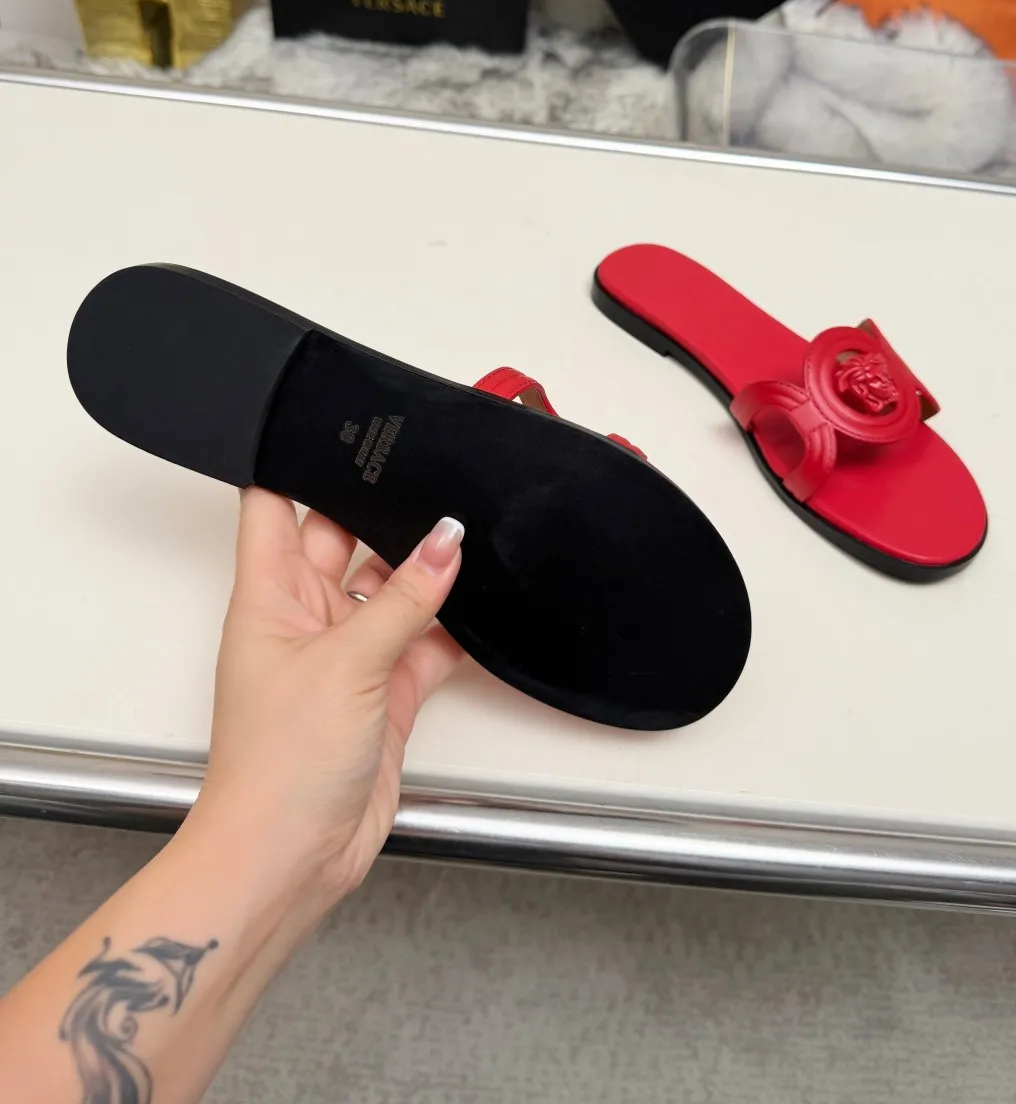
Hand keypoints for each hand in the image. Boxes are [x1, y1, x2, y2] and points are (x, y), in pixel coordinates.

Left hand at [185, 489, 464, 915]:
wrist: (292, 858)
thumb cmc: (275, 768)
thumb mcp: (346, 663)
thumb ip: (405, 598)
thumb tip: (445, 540)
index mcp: (267, 596)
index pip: (270, 505)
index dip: (294, 461)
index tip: (335, 426)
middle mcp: (304, 618)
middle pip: (342, 539)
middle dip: (382, 512)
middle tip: (428, 475)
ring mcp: (345, 655)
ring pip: (391, 590)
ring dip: (425, 572)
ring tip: (467, 537)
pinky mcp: (383, 693)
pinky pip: (424, 641)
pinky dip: (451, 628)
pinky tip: (480, 607)